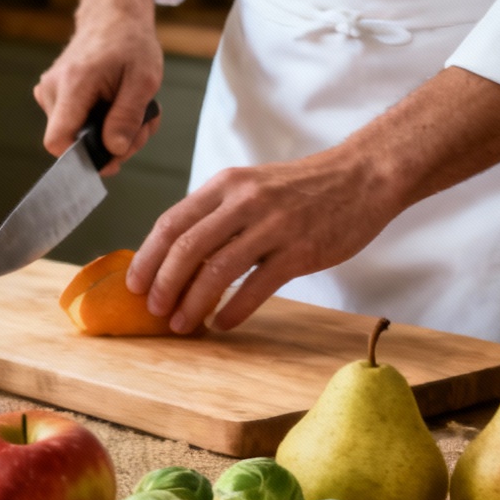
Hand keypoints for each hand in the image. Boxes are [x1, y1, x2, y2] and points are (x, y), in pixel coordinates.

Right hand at [33, 0, 170, 171]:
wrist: (113, 15)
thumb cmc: (130, 42)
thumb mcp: (144, 79)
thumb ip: (127, 117)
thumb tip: (114, 150)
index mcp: (73, 84)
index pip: (58, 141)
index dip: (83, 157)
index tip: (113, 154)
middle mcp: (51, 90)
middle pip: (72, 143)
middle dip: (111, 144)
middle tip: (141, 126)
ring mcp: (48, 92)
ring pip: (76, 136)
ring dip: (110, 134)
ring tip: (133, 111)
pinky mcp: (52, 95)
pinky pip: (74, 124)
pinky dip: (101, 124)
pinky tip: (117, 107)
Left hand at [125, 68, 499, 333]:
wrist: (363, 176)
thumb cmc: (303, 188)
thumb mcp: (251, 186)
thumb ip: (216, 214)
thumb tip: (176, 255)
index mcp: (225, 184)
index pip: (171, 222)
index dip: (148, 258)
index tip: (136, 285)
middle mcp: (244, 201)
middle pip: (187, 248)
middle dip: (164, 285)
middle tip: (155, 311)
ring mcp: (273, 225)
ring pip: (217, 270)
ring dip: (193, 302)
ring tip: (183, 324)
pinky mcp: (300, 250)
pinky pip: (256, 286)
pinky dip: (234, 310)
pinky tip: (222, 323)